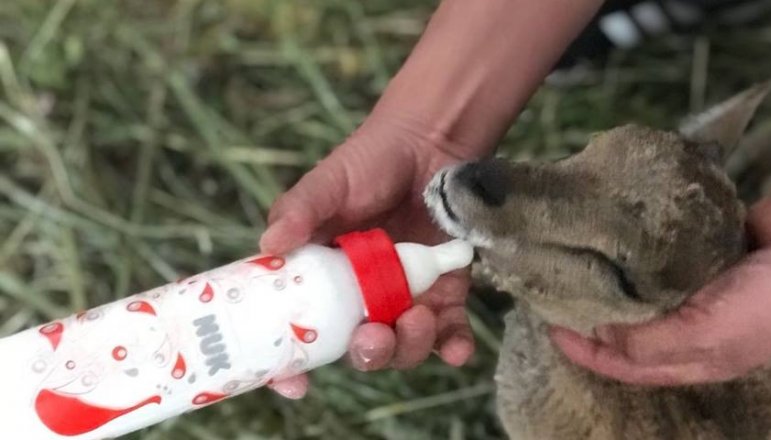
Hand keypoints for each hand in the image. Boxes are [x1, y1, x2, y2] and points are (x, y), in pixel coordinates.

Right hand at [261, 116, 481, 398]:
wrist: (430, 142)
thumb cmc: (370, 161)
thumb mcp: (327, 184)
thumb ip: (299, 211)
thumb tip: (271, 242)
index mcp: (323, 282)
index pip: (301, 334)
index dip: (293, 365)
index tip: (294, 381)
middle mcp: (363, 299)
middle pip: (359, 349)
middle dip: (368, 355)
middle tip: (371, 338)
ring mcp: (406, 298)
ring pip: (405, 348)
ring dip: (409, 347)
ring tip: (418, 317)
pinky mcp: (447, 293)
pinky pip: (451, 334)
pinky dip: (454, 346)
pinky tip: (456, 347)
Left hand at [550, 175, 770, 385]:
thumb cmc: (768, 303)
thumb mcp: (707, 335)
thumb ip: (651, 341)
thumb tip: (600, 337)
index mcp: (694, 358)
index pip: (627, 364)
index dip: (589, 352)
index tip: (551, 329)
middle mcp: (692, 326)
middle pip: (630, 328)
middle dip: (592, 317)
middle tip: (554, 293)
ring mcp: (698, 286)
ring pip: (642, 290)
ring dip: (611, 280)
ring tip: (574, 264)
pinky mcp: (702, 249)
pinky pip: (660, 253)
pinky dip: (636, 248)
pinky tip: (608, 236)